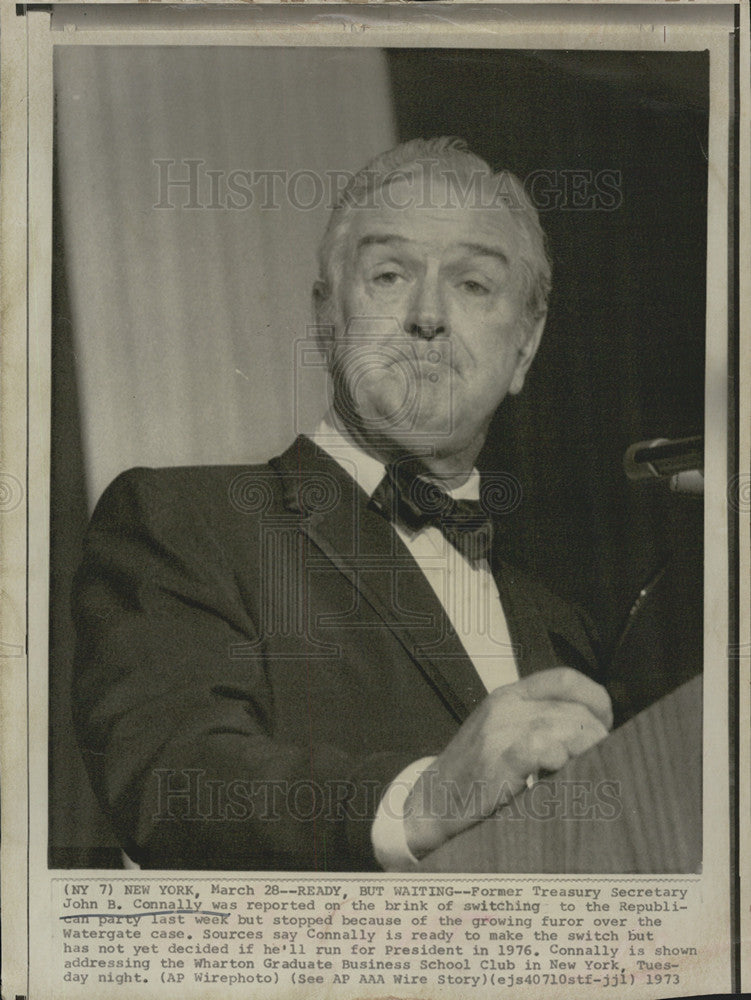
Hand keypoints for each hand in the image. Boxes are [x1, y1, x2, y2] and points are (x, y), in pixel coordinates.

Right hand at [403, 666, 611, 857]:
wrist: (430, 802)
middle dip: (595, 738)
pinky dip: (554, 757)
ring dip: (583, 752)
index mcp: (510, 696)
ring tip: (585, 772)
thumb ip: (539, 722)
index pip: (565, 680)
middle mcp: (505, 707)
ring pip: (561, 728)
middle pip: (572, 711)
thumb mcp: (503, 732)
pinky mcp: (494, 763)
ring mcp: (498, 733)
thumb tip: (593, 730)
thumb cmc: (474, 772)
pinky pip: (535, 748)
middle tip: (599, 763)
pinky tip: (558, 771)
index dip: (596, 700)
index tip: (605, 726)